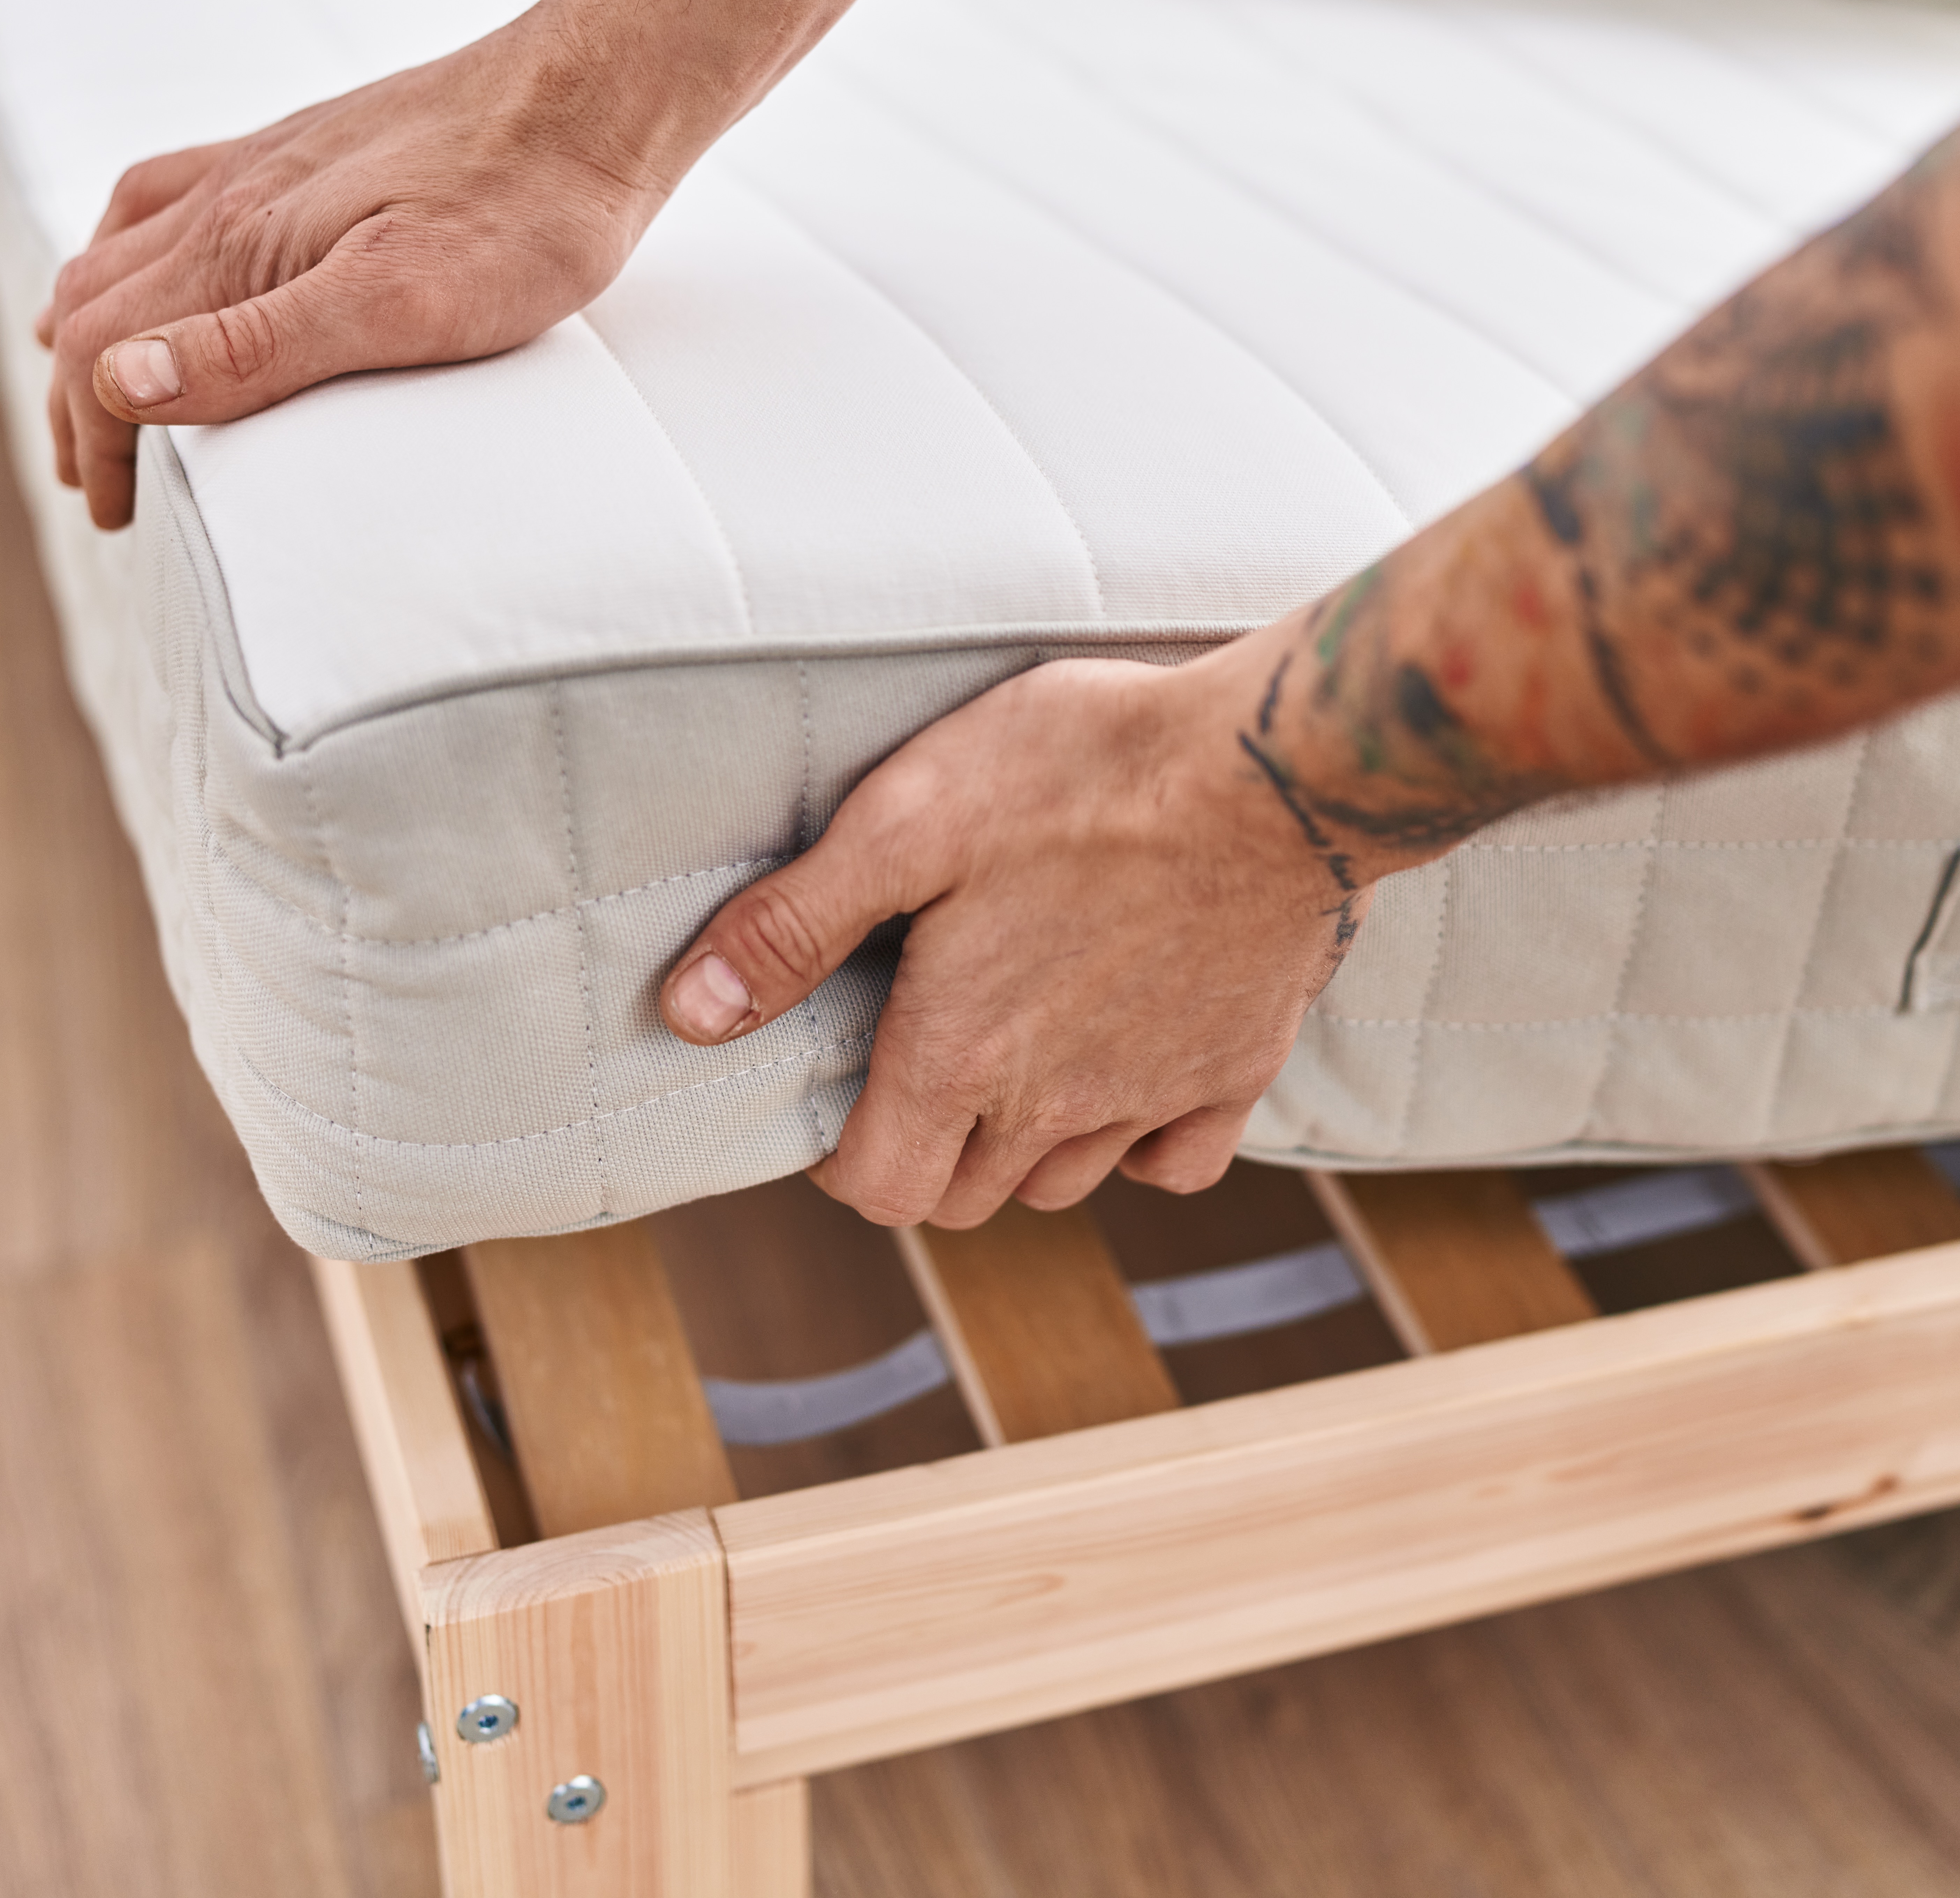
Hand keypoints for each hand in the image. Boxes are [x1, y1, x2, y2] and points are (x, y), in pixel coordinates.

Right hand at [33, 0, 679, 528]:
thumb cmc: (520, 210)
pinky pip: (177, 191)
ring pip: (122, 243)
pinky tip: (164, 263)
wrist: (593, 95)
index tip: (115, 513)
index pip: (104, 353)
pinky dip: (136, 246)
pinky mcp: (308, 147)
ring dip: (91, 321)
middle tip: (95, 479)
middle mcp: (229, 195)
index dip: (97, 442)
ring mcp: (264, 163)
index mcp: (238, 245)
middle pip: (94, 302)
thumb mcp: (397, 305)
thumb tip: (119, 383)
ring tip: (96, 384)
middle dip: (77, 399)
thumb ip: (255, 347)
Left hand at [656, 648, 1360, 1228]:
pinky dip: (1136, 1142)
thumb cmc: (1080, 771)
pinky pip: (1172, 1161)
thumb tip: (688, 1016)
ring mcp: (1154, 1094)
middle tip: (917, 1058)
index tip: (841, 1096)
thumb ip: (792, 927)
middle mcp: (1057, 1104)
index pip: (879, 1190)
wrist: (1271, 764)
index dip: (840, 1159)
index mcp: (964, 1056)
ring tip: (1008, 1051)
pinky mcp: (1236, 1069)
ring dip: (1018, 1144)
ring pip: (1060, 1182)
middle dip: (921, 1149)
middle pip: (963, 1195)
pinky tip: (1119, 1071)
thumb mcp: (903, 819)